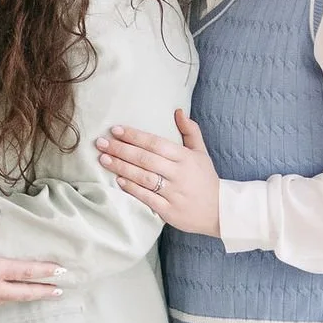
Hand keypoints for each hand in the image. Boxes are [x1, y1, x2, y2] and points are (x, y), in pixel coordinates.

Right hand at [0, 213, 68, 317]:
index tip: (61, 271)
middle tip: (60, 292)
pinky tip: (2, 297)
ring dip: (26, 296)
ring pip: (11, 299)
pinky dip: (5, 299)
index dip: (45, 271)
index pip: (25, 271)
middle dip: (44, 291)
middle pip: (25, 292)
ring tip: (37, 294)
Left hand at [95, 110, 221, 234]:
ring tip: (104, 159)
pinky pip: (147, 198)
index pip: (156, 143)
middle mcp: (179, 174)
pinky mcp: (169, 210)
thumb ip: (190, 131)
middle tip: (101, 143)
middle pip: (146, 159)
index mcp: (185, 158)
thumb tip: (178, 111)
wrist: (221, 212)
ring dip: (122, 168)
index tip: (116, 130)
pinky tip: (118, 180)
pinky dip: (132, 189)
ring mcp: (174, 193)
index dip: (135, 136)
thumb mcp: (201, 153)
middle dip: (121, 150)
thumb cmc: (206, 179)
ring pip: (143, 178)